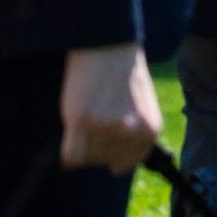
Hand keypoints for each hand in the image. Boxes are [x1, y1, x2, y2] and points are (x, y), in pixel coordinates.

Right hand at [59, 43, 160, 171]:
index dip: (111, 156)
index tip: (103, 143)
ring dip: (81, 144)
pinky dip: (67, 155)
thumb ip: (136, 137)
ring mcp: (105, 128)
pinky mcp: (81, 121)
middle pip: (102, 161)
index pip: (125, 164)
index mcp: (149, 131)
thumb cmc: (123, 77)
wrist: (107, 48)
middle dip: (94, 146)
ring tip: (86, 117)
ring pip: (86, 158)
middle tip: (93, 121)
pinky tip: (70, 138)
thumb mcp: (143, 108)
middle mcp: (130, 133)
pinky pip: (71, 156)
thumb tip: (117, 168)